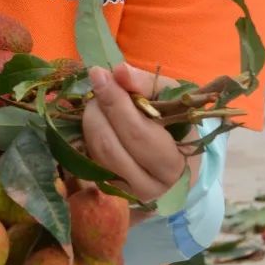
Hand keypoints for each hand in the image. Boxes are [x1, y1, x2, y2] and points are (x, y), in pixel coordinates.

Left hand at [81, 63, 189, 205]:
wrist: (175, 160)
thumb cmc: (176, 124)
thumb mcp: (170, 98)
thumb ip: (146, 84)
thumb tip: (119, 71)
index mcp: (174, 164)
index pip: (137, 132)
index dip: (115, 102)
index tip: (99, 74)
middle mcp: (150, 186)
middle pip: (110, 146)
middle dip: (98, 111)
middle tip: (98, 86)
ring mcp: (126, 193)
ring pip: (96, 155)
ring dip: (90, 122)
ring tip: (98, 101)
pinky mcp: (108, 192)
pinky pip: (89, 161)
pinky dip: (88, 136)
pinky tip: (97, 120)